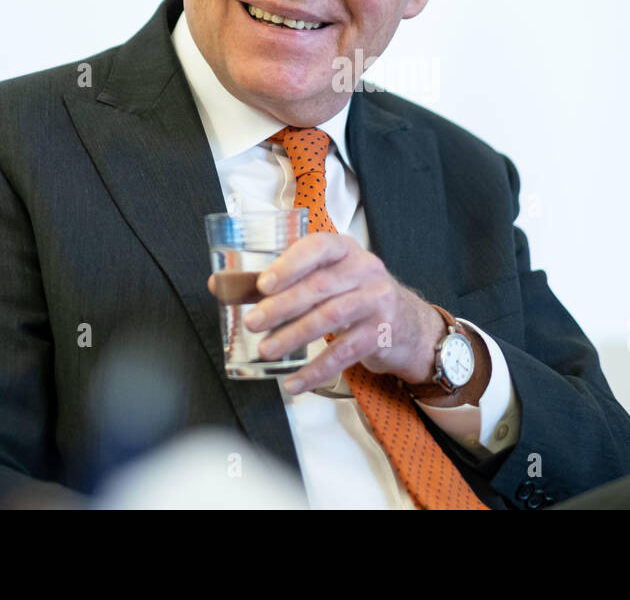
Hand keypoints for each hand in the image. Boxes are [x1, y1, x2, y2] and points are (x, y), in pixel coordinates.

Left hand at [207, 233, 445, 393]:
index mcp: (345, 249)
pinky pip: (344, 353)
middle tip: (253, 323)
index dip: (290, 264)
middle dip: (282, 306)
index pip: (318, 247)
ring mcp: (377, 300)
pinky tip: (294, 382)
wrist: (408, 324)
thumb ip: (276, 280)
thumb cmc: (353, 296)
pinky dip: (316, 370)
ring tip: (266, 350)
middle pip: (320, 286)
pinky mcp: (382, 333)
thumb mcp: (325, 279)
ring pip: (330, 318)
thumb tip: (221, 284)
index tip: (263, 284)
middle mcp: (365, 269)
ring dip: (294, 336)